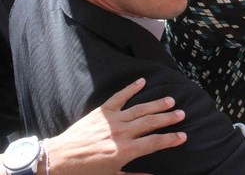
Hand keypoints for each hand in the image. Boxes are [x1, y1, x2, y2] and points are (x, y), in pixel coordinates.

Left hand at [46, 78, 185, 174]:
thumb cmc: (84, 172)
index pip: (155, 142)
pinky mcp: (102, 112)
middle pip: (151, 122)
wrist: (58, 160)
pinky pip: (119, 97)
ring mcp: (112, 120)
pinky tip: (142, 81)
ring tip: (170, 100)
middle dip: (169, 118)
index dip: (171, 139)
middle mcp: (122, 133)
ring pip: (140, 109)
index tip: (184, 136)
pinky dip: (131, 88)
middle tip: (182, 113)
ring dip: (156, 104)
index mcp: (125, 151)